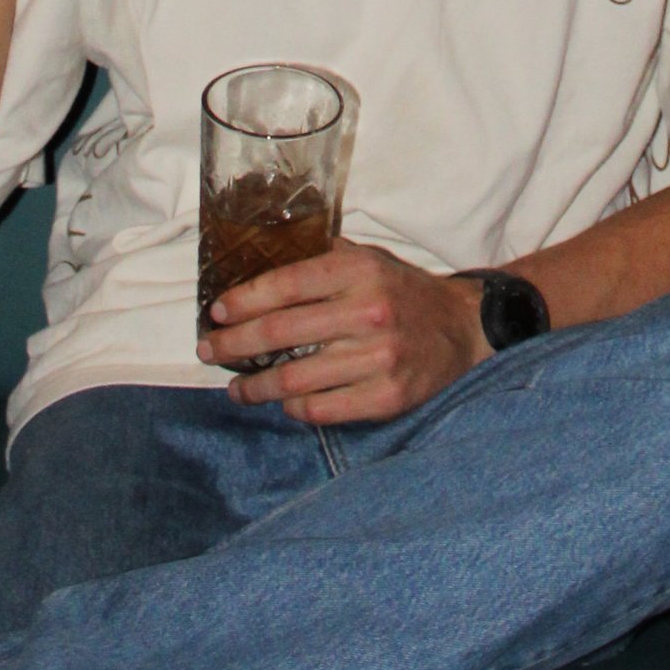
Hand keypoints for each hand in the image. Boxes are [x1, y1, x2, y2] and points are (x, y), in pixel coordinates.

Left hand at [199, 242, 488, 420]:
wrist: (462, 328)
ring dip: (256, 387)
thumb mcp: (369, 259)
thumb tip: (258, 262)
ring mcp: (379, 358)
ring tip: (237, 389)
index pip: (287, 283)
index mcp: (360, 271)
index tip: (217, 312)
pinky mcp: (386, 397)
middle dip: (234, 344)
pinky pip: (321, 409)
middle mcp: (369, 312)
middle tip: (208, 350)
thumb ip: (321, 259)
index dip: (244, 299)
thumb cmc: (402, 292)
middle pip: (281, 332)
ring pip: (295, 379)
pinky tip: (284, 403)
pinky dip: (294, 409)